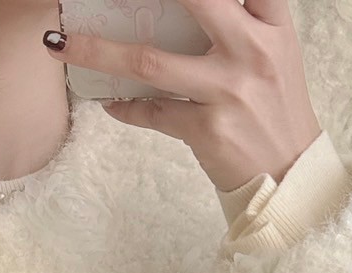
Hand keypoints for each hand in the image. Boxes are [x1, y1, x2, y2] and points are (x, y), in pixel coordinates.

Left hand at [43, 0, 322, 191]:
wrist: (289, 177)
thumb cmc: (275, 111)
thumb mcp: (273, 54)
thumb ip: (242, 21)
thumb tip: (188, 7)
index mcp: (271, 24)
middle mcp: (252, 51)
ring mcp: (228, 91)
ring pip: (148, 62)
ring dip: (98, 50)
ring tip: (62, 43)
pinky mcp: (207, 130)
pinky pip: (152, 113)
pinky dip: (126, 108)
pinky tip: (110, 103)